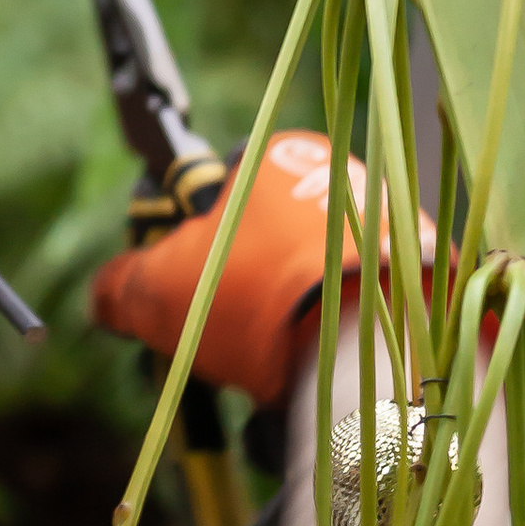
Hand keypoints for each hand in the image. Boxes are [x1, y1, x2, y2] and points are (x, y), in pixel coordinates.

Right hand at [89, 128, 374, 411]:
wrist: (361, 346)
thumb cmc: (252, 298)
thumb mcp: (158, 291)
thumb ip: (120, 285)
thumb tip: (105, 294)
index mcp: (276, 157)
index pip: (213, 192)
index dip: (185, 244)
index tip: (180, 288)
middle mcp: (340, 175)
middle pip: (263, 239)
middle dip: (234, 289)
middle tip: (218, 336)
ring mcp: (388, 225)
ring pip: (309, 274)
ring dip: (282, 316)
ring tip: (266, 364)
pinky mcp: (419, 277)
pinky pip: (356, 303)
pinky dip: (331, 331)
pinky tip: (312, 368)